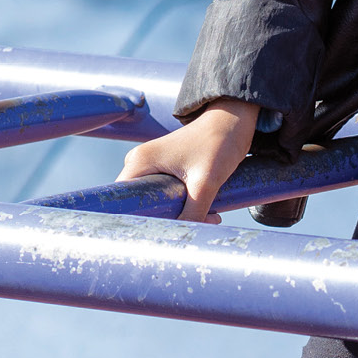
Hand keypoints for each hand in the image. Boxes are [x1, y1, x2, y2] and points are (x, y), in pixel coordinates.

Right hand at [116, 99, 258, 222]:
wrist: (234, 120)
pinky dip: (183, 204)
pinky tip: (204, 210)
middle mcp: (140, 162)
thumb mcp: (205, 183)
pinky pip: (166, 193)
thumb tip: (185, 237)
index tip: (157, 234)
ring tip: (203, 217)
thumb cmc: (218, 143)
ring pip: (156, 200)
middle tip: (186, 229)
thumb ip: (193, 213)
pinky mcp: (166, 166)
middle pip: (140, 202)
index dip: (135, 220)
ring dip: (177, 212)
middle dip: (163, 218)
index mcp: (139, 161)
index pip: (122, 200)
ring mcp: (152, 164)